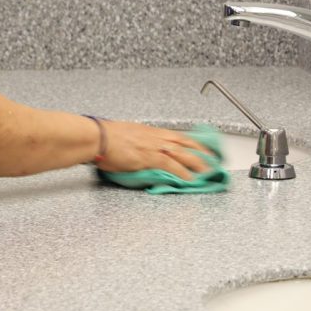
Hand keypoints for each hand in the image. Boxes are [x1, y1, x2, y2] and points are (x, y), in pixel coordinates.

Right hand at [97, 121, 214, 179]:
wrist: (96, 137)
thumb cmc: (104, 136)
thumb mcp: (126, 135)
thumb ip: (138, 142)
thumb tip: (141, 151)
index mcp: (151, 131)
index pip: (179, 136)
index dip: (194, 143)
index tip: (204, 149)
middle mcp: (156, 136)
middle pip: (187, 143)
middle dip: (203, 153)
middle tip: (215, 163)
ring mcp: (154, 146)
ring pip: (184, 154)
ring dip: (199, 164)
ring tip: (209, 174)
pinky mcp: (149, 157)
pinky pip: (172, 165)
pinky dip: (183, 173)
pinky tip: (190, 180)